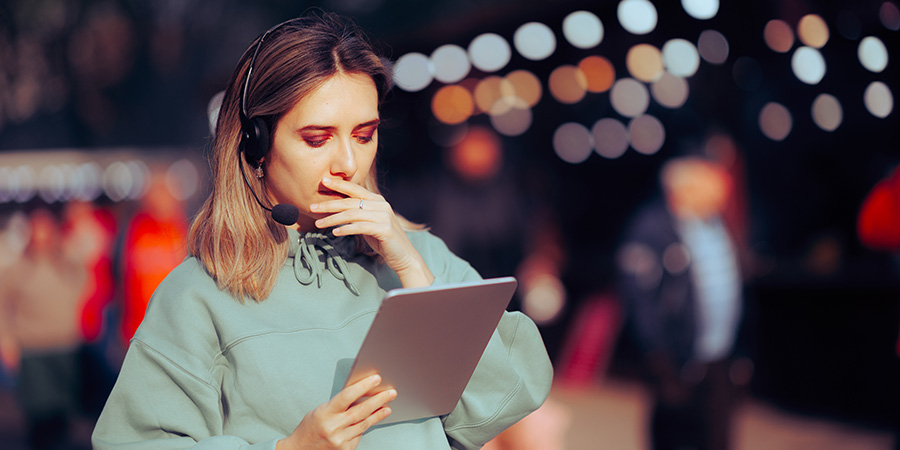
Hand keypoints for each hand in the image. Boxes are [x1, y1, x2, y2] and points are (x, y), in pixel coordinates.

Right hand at [277, 374, 395, 449]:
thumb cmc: (310, 428)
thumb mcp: (320, 411)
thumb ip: (338, 404)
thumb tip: (359, 393)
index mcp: (325, 414)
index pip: (347, 396)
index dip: (363, 386)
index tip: (376, 378)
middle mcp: (333, 428)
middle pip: (361, 411)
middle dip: (378, 400)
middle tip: (390, 393)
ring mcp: (340, 441)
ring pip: (364, 424)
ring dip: (378, 414)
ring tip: (387, 406)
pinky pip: (359, 435)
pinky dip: (366, 426)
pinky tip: (373, 419)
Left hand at [311, 177, 433, 287]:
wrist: (403, 255)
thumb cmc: (383, 240)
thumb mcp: (369, 223)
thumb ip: (358, 214)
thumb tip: (337, 209)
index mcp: (377, 200)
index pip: (355, 189)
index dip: (339, 184)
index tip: (323, 181)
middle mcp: (381, 205)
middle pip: (350, 202)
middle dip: (329, 204)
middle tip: (312, 207)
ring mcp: (384, 216)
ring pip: (352, 214)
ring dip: (333, 219)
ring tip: (319, 223)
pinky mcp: (384, 229)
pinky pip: (360, 227)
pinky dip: (345, 229)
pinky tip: (334, 233)